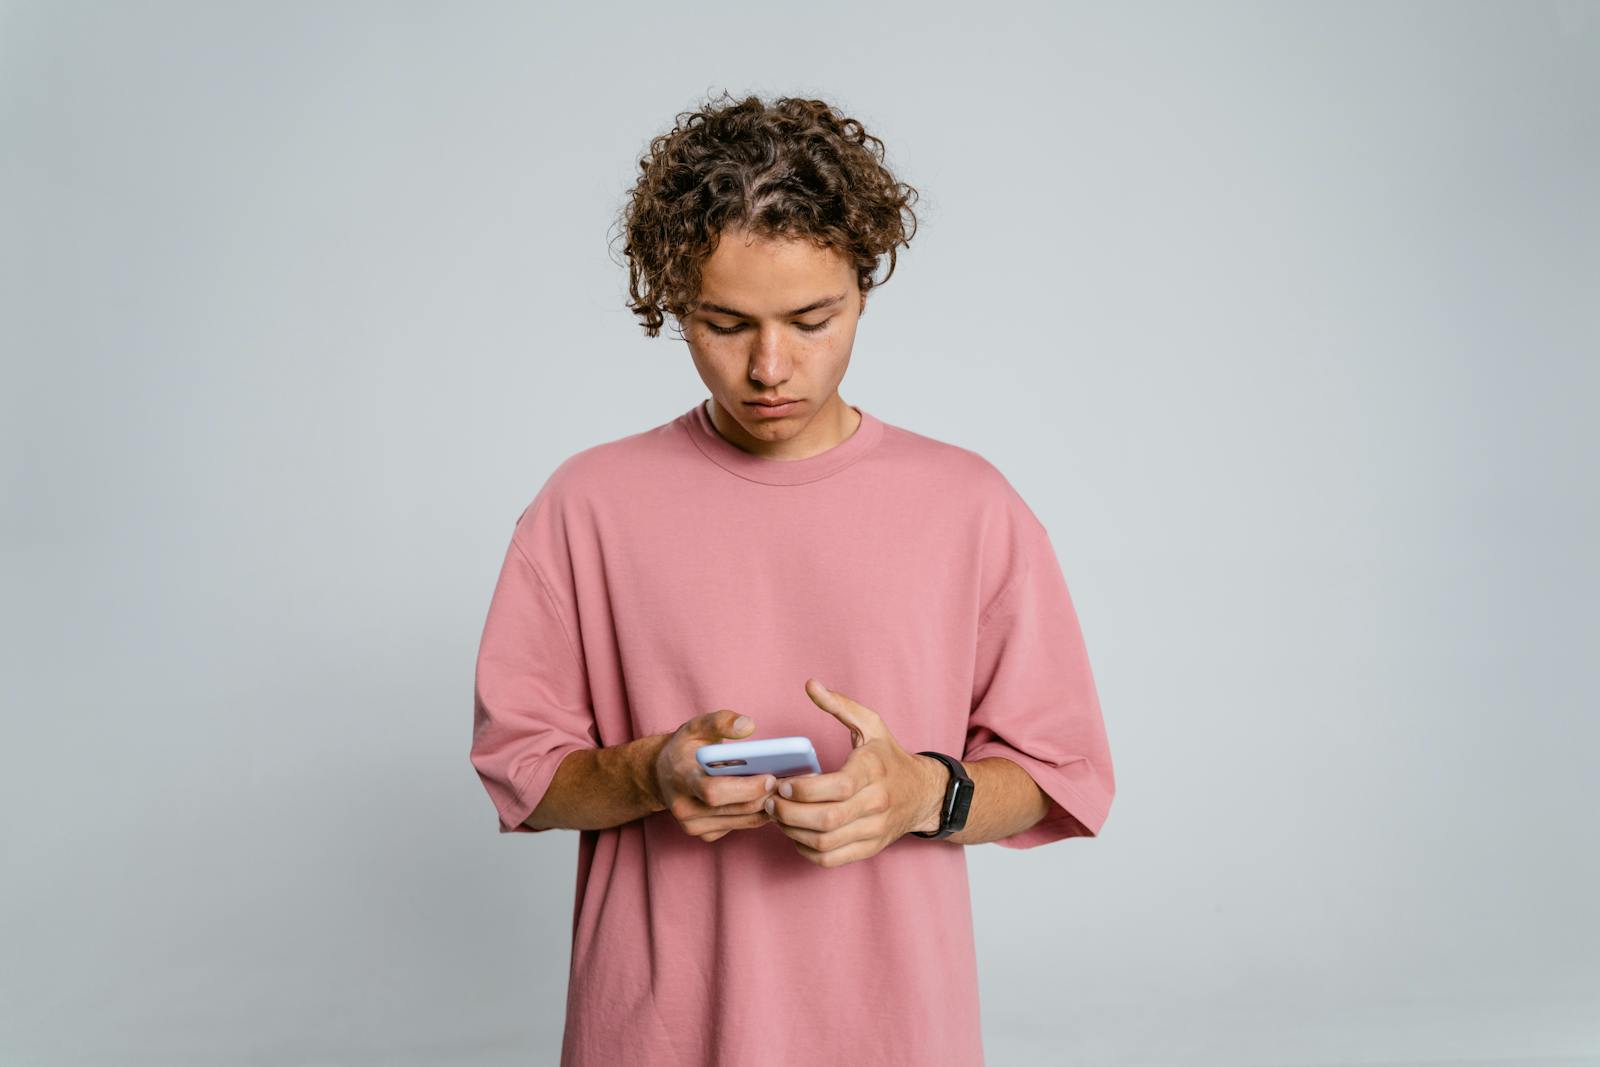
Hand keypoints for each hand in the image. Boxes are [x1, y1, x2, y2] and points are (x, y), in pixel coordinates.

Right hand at [653, 708, 779, 842]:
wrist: (663, 774)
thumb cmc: (686, 747)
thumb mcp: (697, 726)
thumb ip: (722, 721)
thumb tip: (749, 725)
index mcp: (682, 778)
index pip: (714, 791)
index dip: (746, 788)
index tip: (771, 776)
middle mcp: (684, 807)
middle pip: (735, 809)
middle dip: (764, 796)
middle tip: (787, 781)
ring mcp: (693, 825)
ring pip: (742, 821)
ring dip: (767, 806)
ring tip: (784, 788)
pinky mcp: (704, 834)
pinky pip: (740, 827)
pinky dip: (758, 814)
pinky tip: (767, 798)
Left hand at [764, 678, 943, 867]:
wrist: (925, 794)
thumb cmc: (890, 757)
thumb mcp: (871, 724)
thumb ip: (839, 705)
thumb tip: (811, 685)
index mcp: (873, 770)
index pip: (837, 787)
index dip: (803, 790)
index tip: (782, 784)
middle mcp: (876, 803)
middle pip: (826, 820)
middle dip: (789, 814)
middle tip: (769, 802)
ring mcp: (874, 829)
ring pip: (825, 843)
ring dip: (792, 833)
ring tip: (777, 817)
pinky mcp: (869, 848)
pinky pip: (830, 859)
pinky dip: (806, 851)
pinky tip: (795, 834)